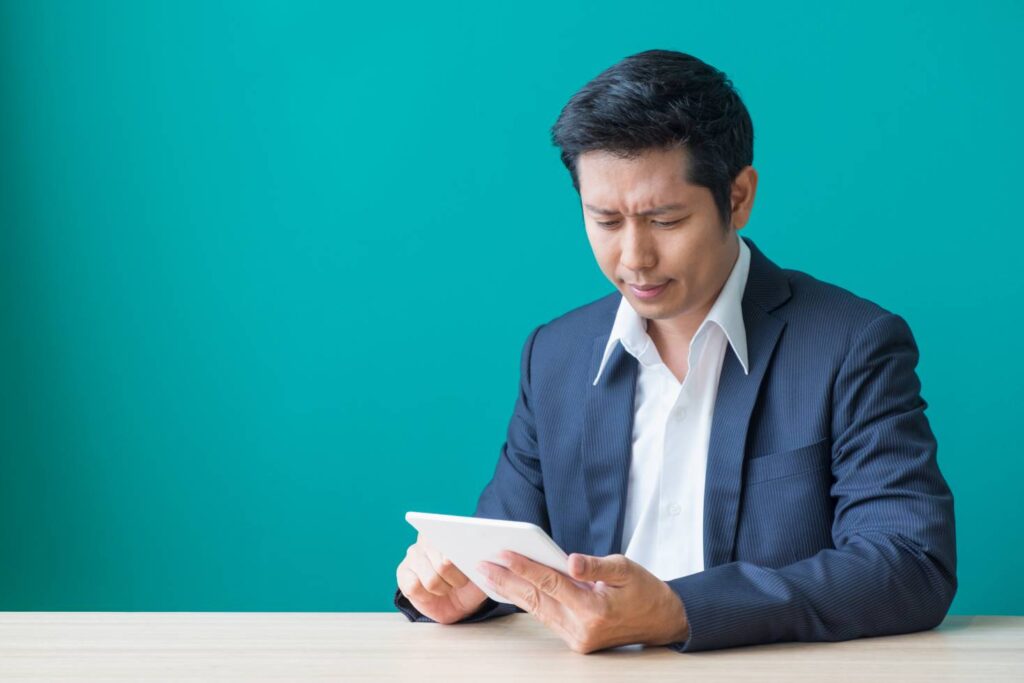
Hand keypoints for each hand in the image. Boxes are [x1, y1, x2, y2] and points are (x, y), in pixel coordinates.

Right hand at [396, 535, 488, 623]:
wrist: (458, 603)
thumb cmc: (470, 584)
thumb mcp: (482, 572)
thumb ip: (482, 561)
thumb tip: (481, 555)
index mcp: (448, 531)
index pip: (453, 540)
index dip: (462, 559)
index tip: (467, 566)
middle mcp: (427, 539)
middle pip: (444, 565)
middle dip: (456, 580)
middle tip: (460, 582)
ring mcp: (413, 555)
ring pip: (431, 580)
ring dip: (443, 589)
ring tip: (446, 588)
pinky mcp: (403, 572)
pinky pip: (414, 587)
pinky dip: (426, 596)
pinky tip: (431, 594)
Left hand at [477, 551, 688, 652]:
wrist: (662, 620)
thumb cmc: (645, 591)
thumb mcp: (626, 569)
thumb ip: (596, 565)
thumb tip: (571, 561)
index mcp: (594, 610)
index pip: (551, 584)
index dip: (525, 567)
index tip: (504, 553)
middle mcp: (582, 629)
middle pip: (536, 599)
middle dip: (507, 580)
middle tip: (482, 564)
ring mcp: (577, 638)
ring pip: (537, 610)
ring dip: (512, 591)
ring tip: (489, 574)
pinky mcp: (576, 640)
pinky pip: (546, 617)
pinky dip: (528, 601)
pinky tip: (512, 588)